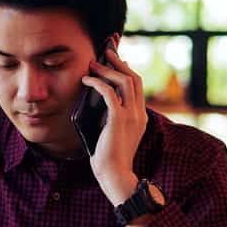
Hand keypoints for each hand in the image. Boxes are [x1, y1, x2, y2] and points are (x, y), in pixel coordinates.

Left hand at [80, 46, 147, 205]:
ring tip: (92, 64)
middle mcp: (139, 113)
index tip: (117, 59)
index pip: (137, 86)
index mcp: (140, 116)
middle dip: (119, 62)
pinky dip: (97, 83)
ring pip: (124, 81)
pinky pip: (109, 92)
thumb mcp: (113, 133)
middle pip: (133, 78)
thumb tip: (99, 101)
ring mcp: (131, 115)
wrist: (115, 174)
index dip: (127, 70)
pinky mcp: (118, 118)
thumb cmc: (109, 157)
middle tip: (106, 51)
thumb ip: (112, 118)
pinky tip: (86, 81)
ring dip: (107, 69)